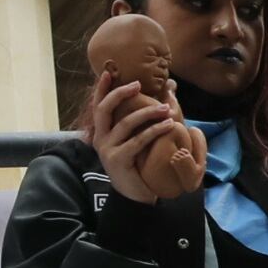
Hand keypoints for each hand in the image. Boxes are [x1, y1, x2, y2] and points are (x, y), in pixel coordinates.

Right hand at [92, 81, 201, 205]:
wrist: (134, 195)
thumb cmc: (138, 164)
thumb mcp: (136, 140)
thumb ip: (143, 120)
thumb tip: (166, 90)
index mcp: (102, 133)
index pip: (98, 106)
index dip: (102, 89)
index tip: (109, 72)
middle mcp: (100, 139)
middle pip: (104, 109)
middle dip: (120, 93)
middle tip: (138, 84)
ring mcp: (108, 150)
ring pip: (125, 123)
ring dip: (147, 112)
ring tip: (166, 108)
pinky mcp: (119, 160)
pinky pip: (138, 141)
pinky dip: (155, 130)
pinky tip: (169, 125)